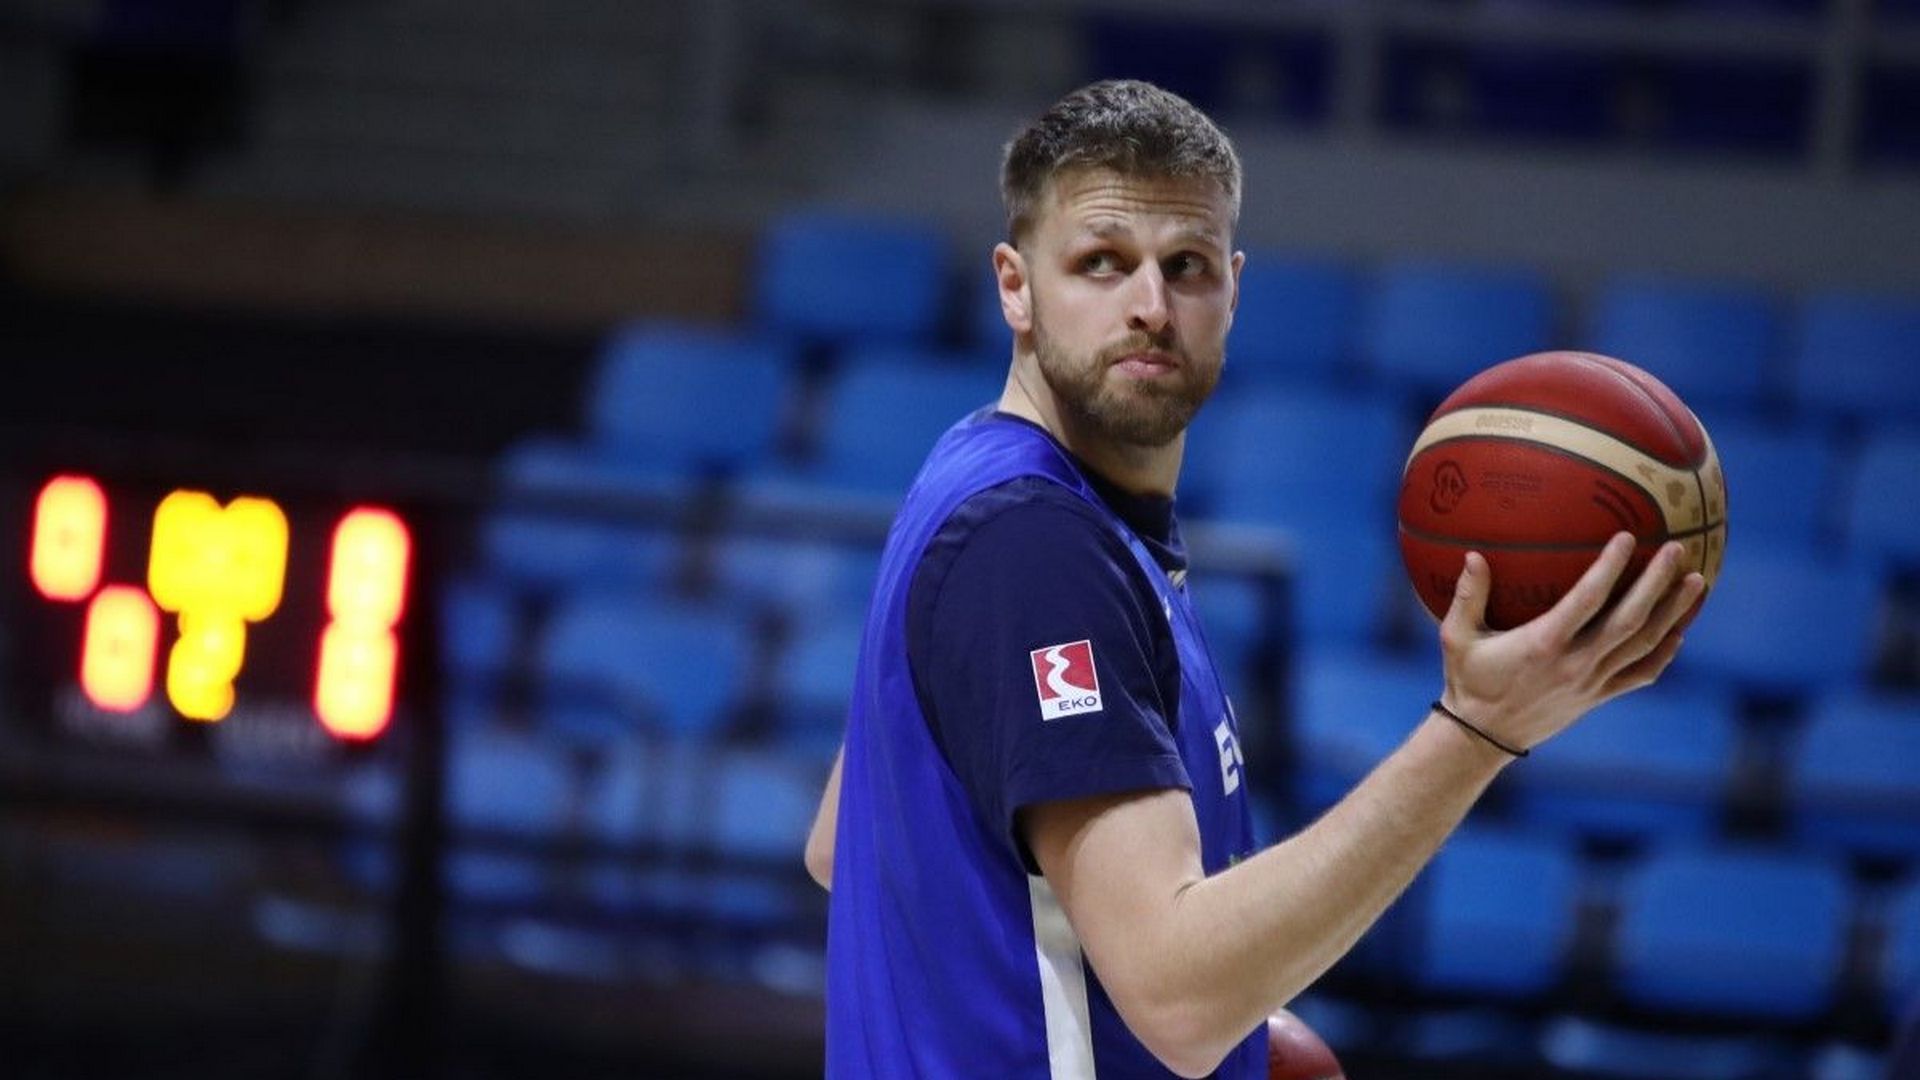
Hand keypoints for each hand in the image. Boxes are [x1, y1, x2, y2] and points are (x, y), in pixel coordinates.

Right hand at [1437, 532, 1705, 753]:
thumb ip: (1467, 596)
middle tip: (1679, 550)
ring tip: (1697, 582)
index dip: (1610, 568)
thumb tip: (1473, 554)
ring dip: (1674, 613)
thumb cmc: (1467, 680)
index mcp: (1543, 644)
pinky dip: (1665, 653)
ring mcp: (1592, 683)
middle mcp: (1575, 663)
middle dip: (1658, 584)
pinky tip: (1680, 631)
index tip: (1628, 536)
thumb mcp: (1456, 637)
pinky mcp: (1598, 697)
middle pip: (1630, 621)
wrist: (1483, 737)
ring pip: (1645, 645)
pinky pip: (1642, 674)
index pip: (1586, 600)